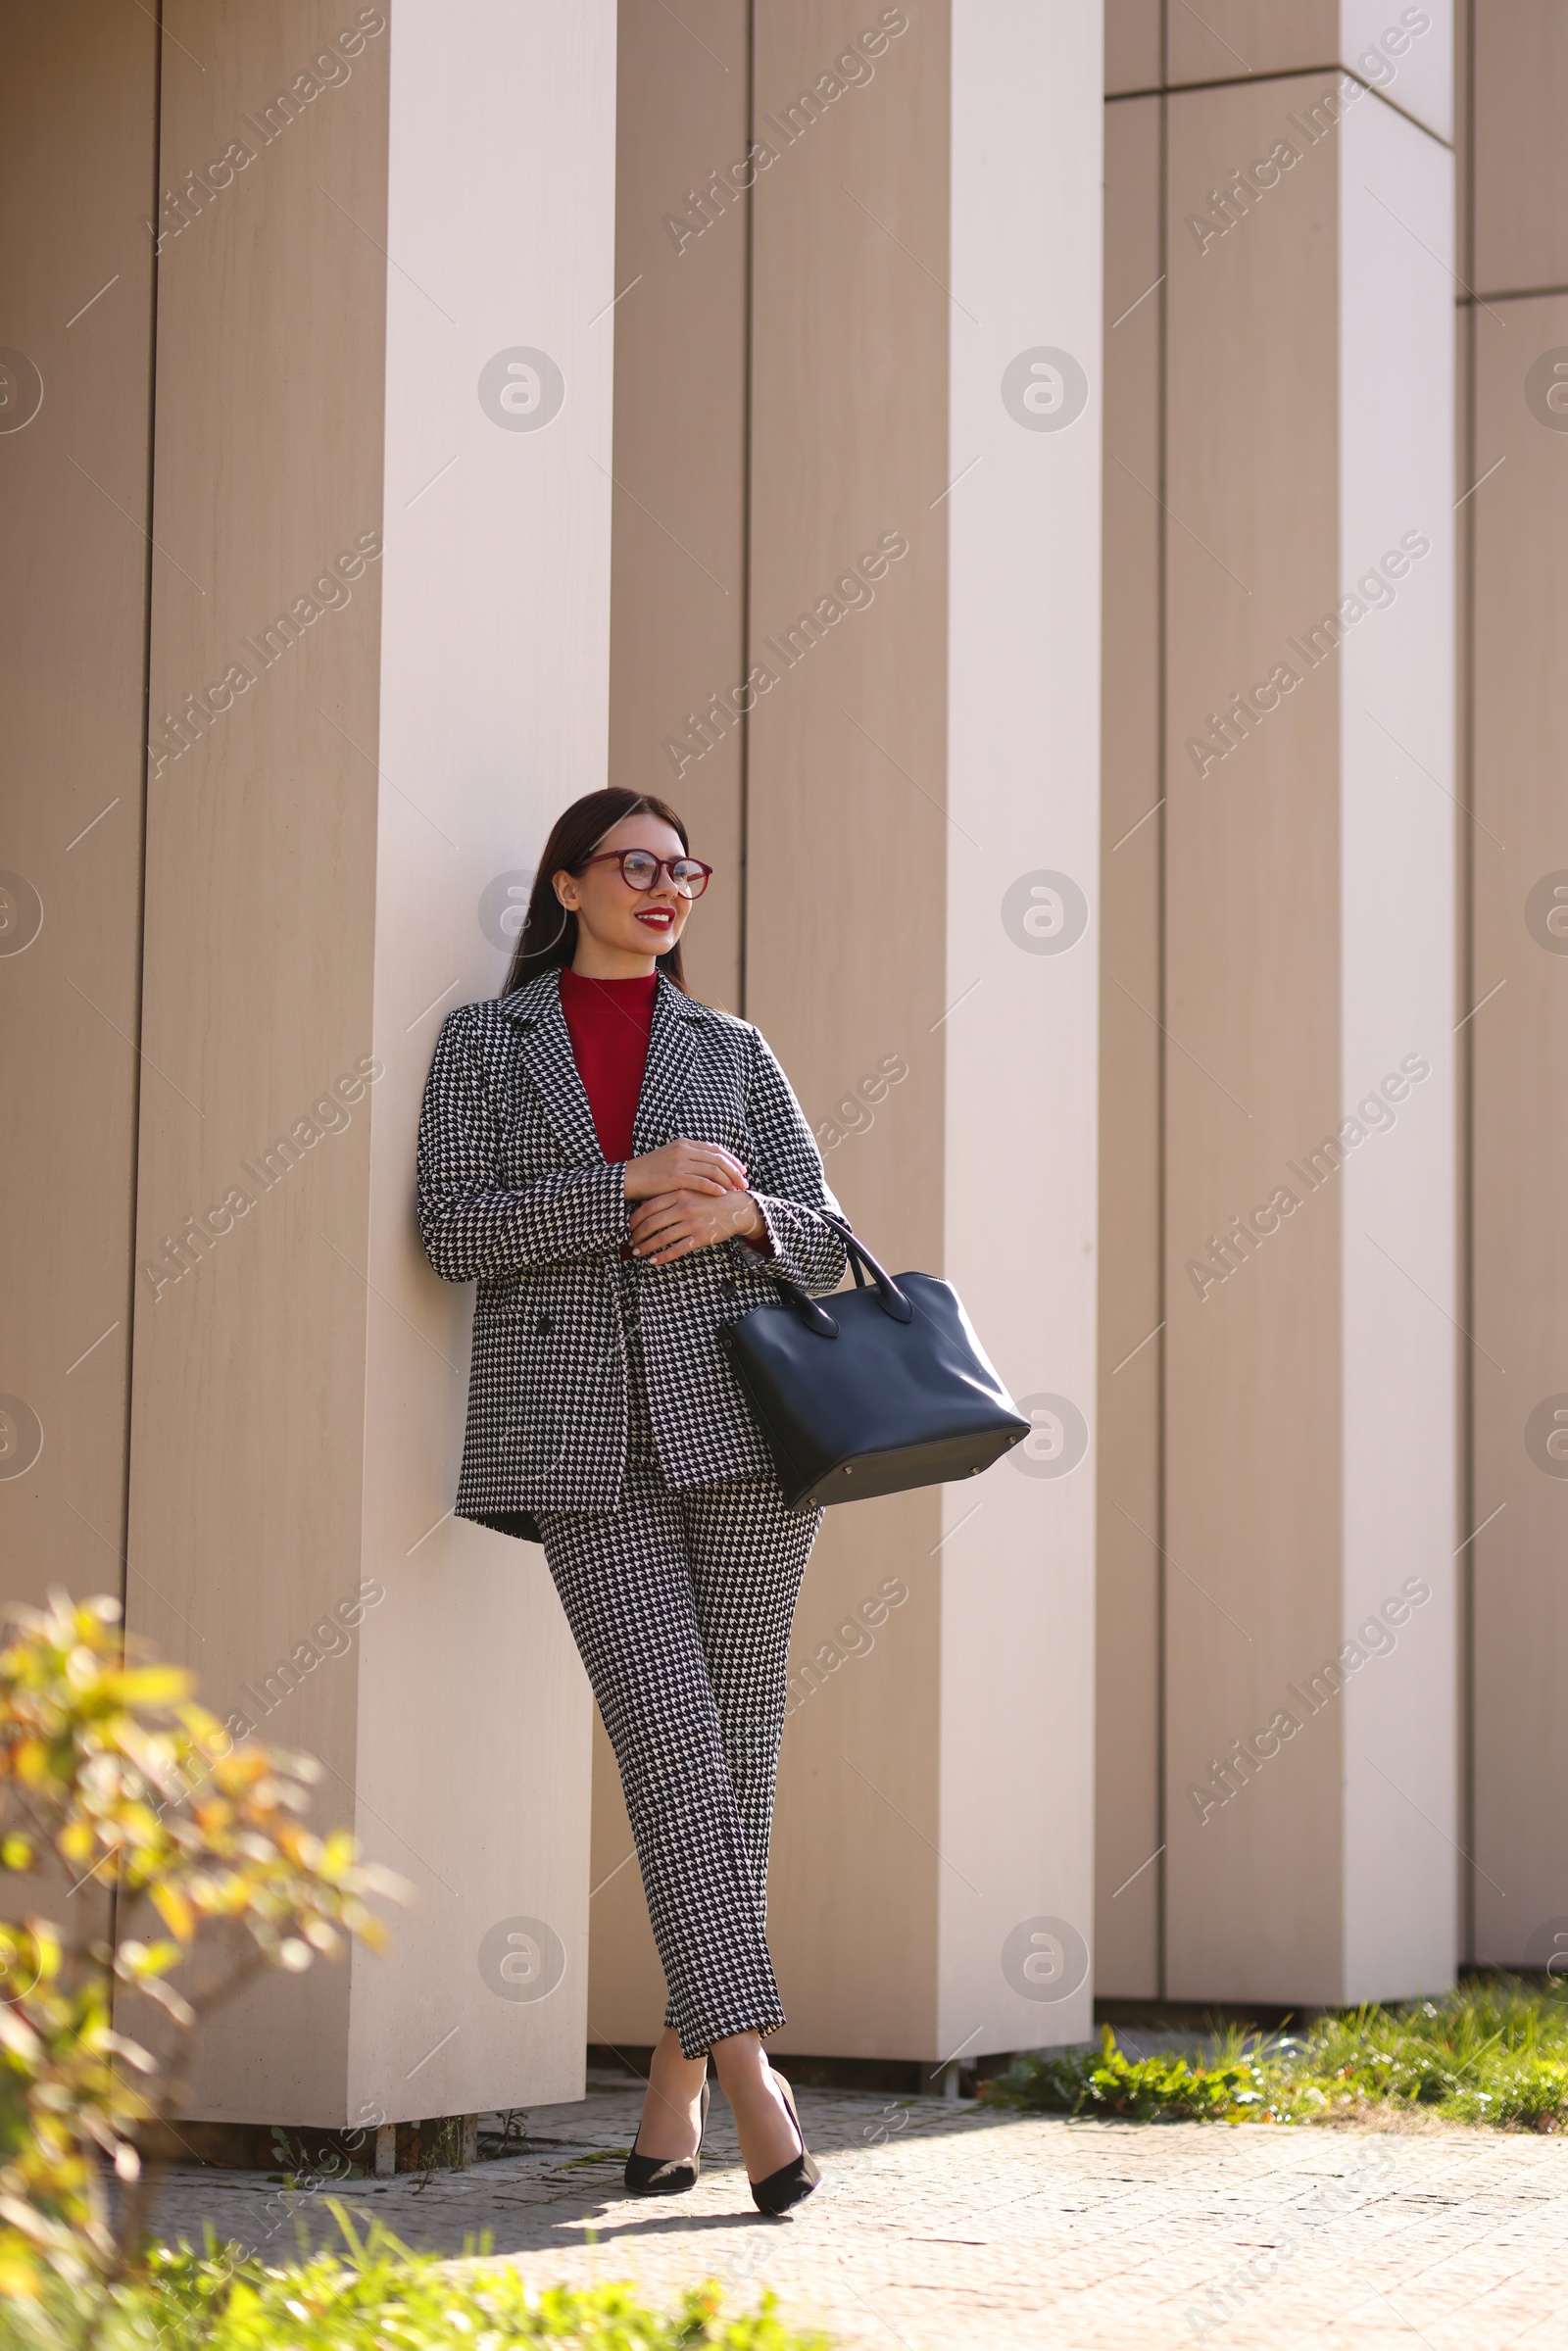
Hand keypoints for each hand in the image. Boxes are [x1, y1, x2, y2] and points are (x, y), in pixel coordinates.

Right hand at [624, 1137, 746, 1202]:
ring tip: (737, 1190)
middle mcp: (684, 1149)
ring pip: (713, 1170)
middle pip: (718, 1159)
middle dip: (735, 1171)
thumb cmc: (650, 1172)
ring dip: (728, 1180)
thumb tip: (709, 1166)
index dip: (731, 1159)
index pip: (715, 1149)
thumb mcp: (671, 1158)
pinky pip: (701, 1182)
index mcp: (684, 1143)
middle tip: (744, 1183)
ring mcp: (680, 1162)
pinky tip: (722, 1194)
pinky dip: (714, 1188)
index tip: (742, 1170)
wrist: (629, 1178)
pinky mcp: (675, 1177)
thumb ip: (689, 1158)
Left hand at [630, 1187, 765, 1264]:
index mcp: (679, 1193)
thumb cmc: (712, 1197)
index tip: (628, 1227)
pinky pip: (677, 1249)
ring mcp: (693, 1222)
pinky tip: (653, 1262)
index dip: (635, 1219)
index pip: (649, 1207)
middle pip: (652, 1223)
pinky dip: (662, 1257)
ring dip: (646, 1247)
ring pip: (662, 1238)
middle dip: (637, 1235)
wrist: (738, 1207)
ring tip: (637, 1253)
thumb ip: (671, 1194)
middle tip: (630, 1242)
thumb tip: (645, 1203)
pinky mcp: (701, 1237)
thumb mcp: (691, 1189)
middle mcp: (684, 1207)